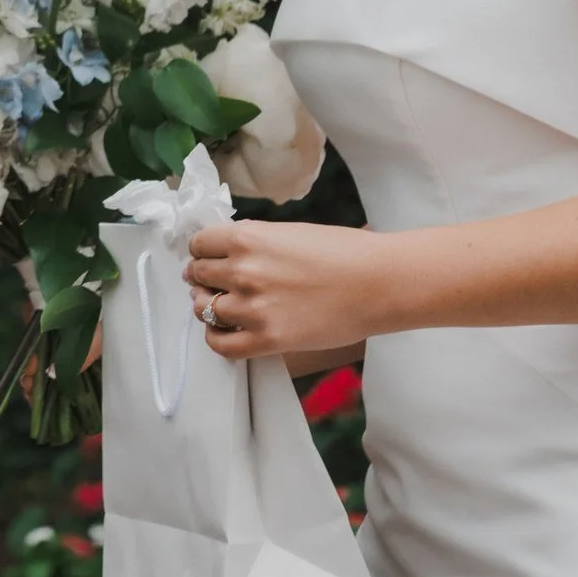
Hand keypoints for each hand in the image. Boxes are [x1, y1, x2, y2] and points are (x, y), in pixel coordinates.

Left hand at [183, 221, 402, 360]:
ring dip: (207, 305)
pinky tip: (225, 331)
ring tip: (220, 305)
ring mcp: (253, 307)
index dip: (202, 251)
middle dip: (201, 277)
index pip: (200, 244)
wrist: (379, 282)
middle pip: (198, 275)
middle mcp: (243, 271)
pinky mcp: (267, 338)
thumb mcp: (289, 232)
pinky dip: (216, 337)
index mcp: (248, 238)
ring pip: (203, 307)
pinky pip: (221, 343)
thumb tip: (227, 251)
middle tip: (210, 282)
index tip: (207, 257)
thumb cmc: (344, 252)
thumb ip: (255, 241)